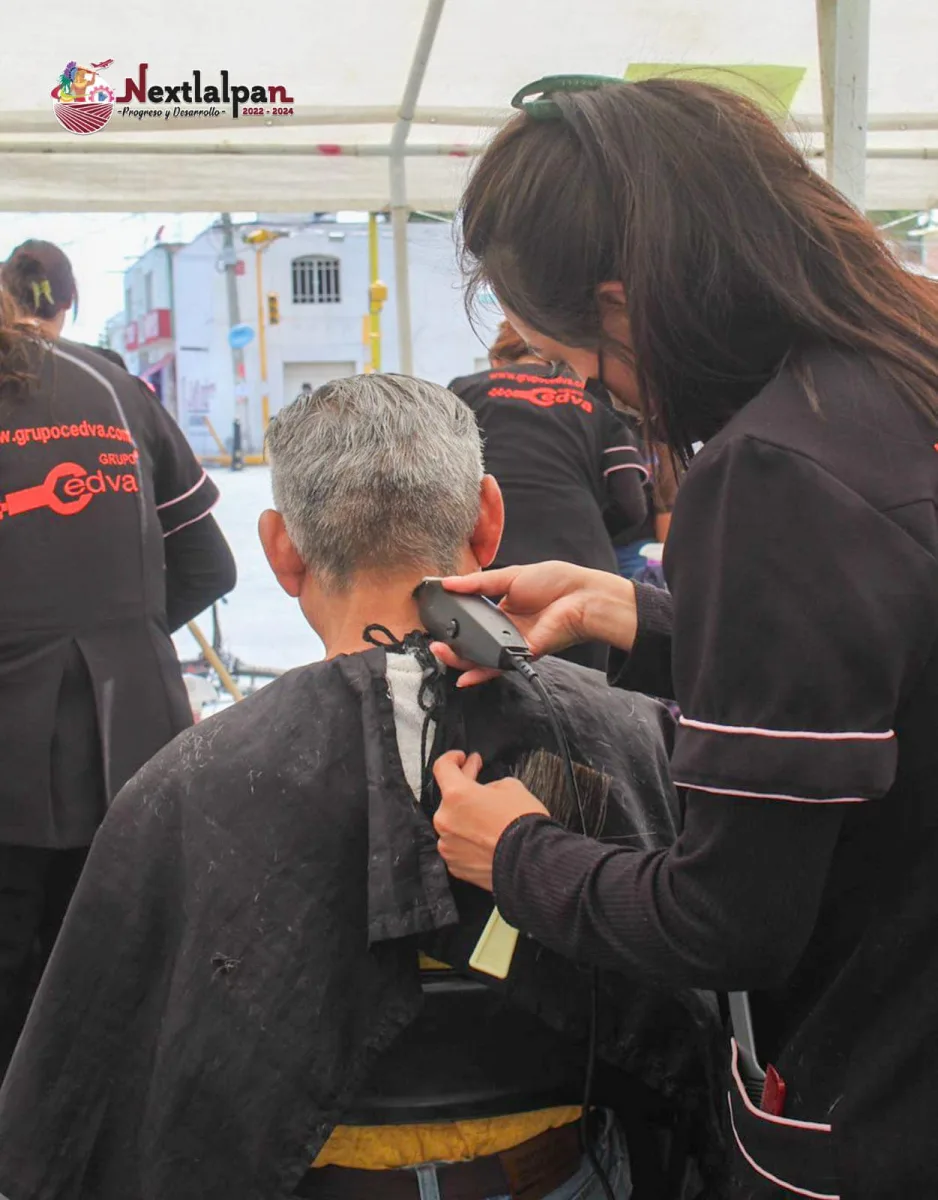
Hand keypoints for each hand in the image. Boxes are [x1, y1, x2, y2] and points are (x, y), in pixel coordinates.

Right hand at [430, 562, 637, 686]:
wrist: (582, 596)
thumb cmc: (555, 581)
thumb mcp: (510, 576)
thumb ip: (477, 583)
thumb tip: (448, 582)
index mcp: (502, 608)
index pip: (471, 619)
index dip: (454, 621)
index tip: (435, 619)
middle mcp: (505, 628)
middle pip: (472, 641)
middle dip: (451, 644)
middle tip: (433, 640)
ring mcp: (513, 643)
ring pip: (481, 656)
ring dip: (459, 659)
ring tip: (440, 652)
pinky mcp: (523, 655)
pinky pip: (498, 666)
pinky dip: (480, 673)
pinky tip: (463, 677)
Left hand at [433, 750, 549, 891]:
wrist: (530, 862)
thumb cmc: (523, 823)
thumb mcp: (511, 787)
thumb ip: (490, 786)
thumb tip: (485, 793)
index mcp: (456, 795)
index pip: (442, 767)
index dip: (452, 758)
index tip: (461, 758)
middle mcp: (445, 819)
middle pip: (449, 798)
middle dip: (465, 789)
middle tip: (479, 783)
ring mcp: (448, 844)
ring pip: (453, 824)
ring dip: (467, 818)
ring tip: (487, 818)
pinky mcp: (454, 865)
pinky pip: (458, 845)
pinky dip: (468, 840)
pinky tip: (485, 839)